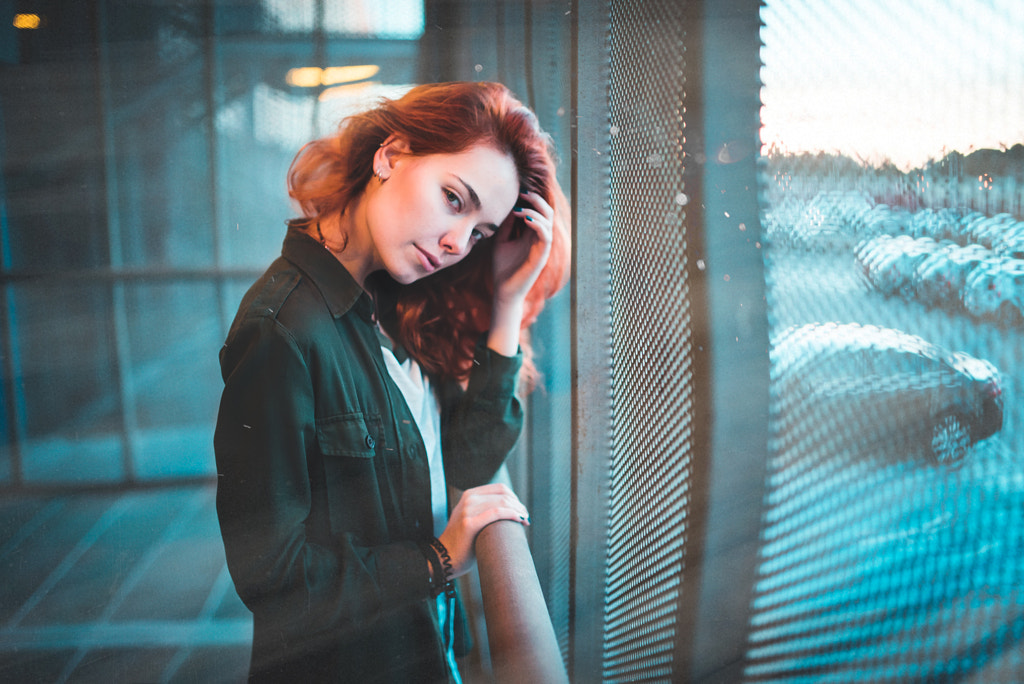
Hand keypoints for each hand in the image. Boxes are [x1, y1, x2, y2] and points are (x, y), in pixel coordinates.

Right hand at [438, 483, 529, 578]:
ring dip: (518, 510)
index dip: (514, 497)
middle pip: (503, 494)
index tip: (521, 510)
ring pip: (502, 502)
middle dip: (518, 504)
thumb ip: (485, 512)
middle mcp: (468, 499)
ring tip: (525, 521)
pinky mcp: (469, 523)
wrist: (444, 559)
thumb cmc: (464, 543)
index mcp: (470, 495)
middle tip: (526, 517)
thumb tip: (511, 511)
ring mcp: (468, 510)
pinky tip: (519, 520)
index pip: (500, 488)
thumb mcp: (472, 519)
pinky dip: (511, 514)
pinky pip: (496, 513)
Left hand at [492, 190, 554, 307]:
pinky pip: (545, 235)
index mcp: (532, 234)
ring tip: (520, 208)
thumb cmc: (503, 267)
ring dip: (535, 211)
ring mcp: (542, 247)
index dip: (532, 199)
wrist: (504, 290)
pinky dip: (537, 224)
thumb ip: (507, 224)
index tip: (519, 191)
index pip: (538, 211)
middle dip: (536, 200)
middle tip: (523, 193)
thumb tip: (510, 206)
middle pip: (547, 212)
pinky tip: (524, 218)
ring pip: (548, 221)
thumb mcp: (501, 240)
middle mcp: (540, 238)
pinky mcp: (541, 256)